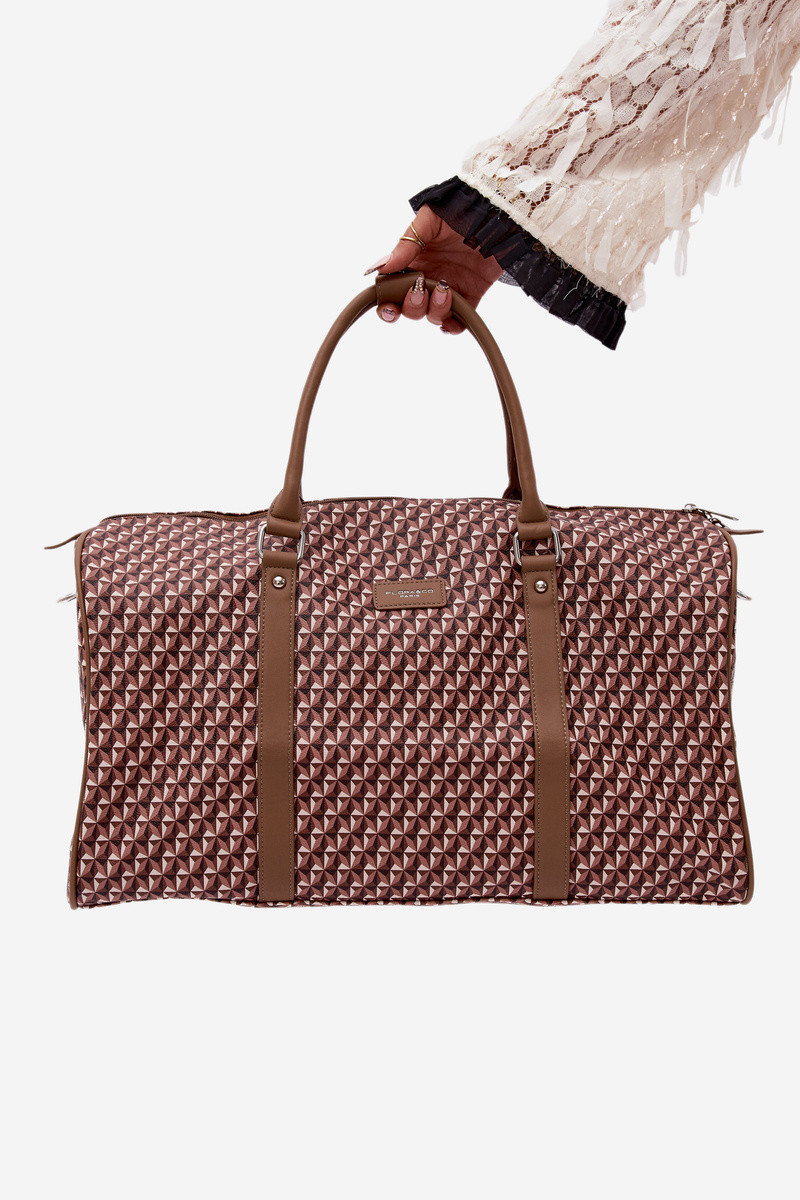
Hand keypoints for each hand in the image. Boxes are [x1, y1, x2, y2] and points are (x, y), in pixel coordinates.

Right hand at [365, 205, 501, 333]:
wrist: (498, 213)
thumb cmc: (463, 209)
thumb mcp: (430, 220)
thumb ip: (406, 244)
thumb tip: (381, 267)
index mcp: (414, 260)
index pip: (392, 287)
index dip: (387, 301)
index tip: (389, 304)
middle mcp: (429, 277)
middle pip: (410, 307)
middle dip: (411, 306)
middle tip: (419, 290)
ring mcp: (449, 288)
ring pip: (432, 315)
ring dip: (434, 310)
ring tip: (444, 290)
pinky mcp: (471, 295)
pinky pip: (459, 321)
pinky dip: (453, 327)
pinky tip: (451, 323)